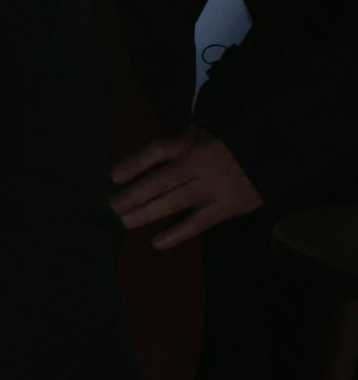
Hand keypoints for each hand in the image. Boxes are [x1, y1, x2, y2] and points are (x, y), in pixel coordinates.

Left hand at [110, 125, 262, 249]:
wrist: (268, 155)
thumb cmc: (221, 147)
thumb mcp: (196, 137)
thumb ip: (171, 149)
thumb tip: (133, 167)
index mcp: (190, 145)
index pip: (157, 151)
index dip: (134, 163)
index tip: (113, 177)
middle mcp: (199, 166)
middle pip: (160, 181)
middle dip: (134, 195)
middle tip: (112, 207)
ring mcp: (213, 188)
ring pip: (175, 203)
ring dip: (147, 213)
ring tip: (125, 221)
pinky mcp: (226, 208)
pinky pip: (198, 223)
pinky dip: (177, 234)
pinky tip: (157, 242)